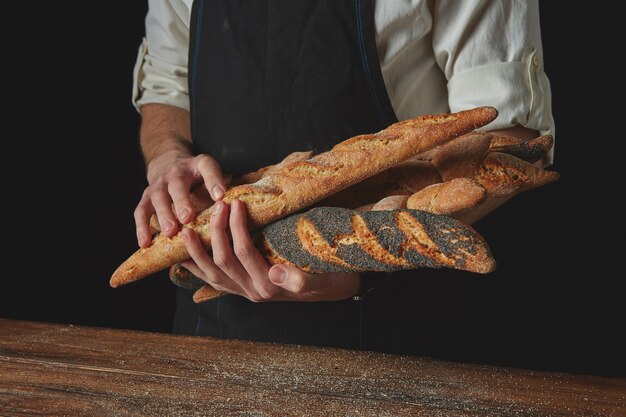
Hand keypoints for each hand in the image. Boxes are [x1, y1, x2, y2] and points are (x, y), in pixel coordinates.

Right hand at [134, 151, 226, 246]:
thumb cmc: (199, 178)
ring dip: (163, 215)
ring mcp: (159, 184)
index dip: (214, 180)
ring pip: (158, 198)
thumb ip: (225, 190)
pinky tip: (145, 243)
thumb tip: (243, 214)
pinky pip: (141, 211)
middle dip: (182, 201)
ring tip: (170, 232)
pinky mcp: (147, 197)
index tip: (220, 195)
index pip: (207, 167)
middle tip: (188, 218)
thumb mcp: (213, 176)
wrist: (170, 163)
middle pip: (178, 185)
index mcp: (199, 165)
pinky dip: (142, 227)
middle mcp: (177, 172)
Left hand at [180, 199, 360, 301]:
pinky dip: (195, 267)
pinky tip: (182, 256)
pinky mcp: (239, 289)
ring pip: (211, 273)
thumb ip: (301, 280)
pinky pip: (211, 280)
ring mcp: (244, 292)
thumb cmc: (331, 278)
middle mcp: (253, 291)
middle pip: (223, 260)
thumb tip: (276, 272)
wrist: (334, 289)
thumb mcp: (325, 279)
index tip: (236, 203)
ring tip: (187, 230)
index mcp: (270, 286)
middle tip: (218, 205)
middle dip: (216, 231)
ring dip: (196, 251)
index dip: (236, 227)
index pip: (245, 252)